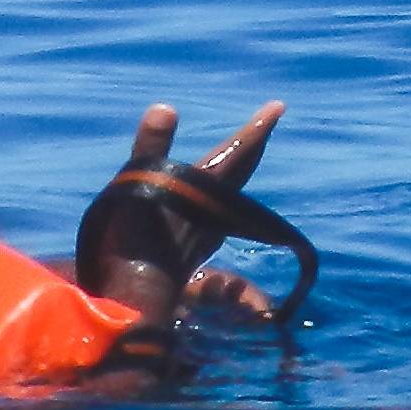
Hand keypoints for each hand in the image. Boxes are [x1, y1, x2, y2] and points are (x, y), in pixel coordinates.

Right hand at [81, 100, 287, 324]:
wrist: (132, 303)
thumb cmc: (133, 243)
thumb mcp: (136, 188)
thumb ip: (151, 147)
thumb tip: (165, 108)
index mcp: (203, 191)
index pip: (235, 153)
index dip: (255, 129)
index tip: (279, 106)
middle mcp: (212, 214)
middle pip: (240, 174)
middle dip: (253, 147)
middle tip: (266, 125)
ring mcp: (204, 237)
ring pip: (231, 200)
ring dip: (238, 176)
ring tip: (244, 160)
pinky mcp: (191, 258)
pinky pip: (216, 223)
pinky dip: (219, 207)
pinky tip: (214, 215)